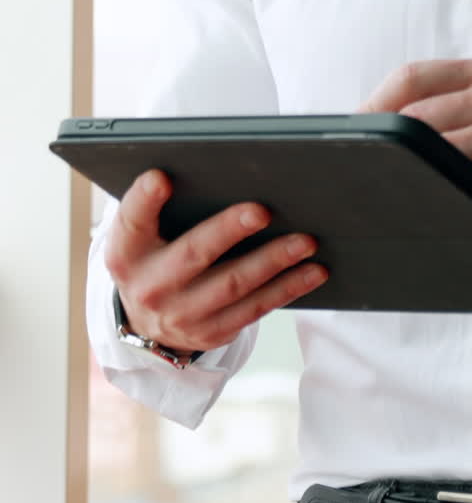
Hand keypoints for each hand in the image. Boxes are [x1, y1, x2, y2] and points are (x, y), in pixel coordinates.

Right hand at [104, 170, 327, 353]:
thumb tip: (226, 170)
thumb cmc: (156, 254)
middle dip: (229, 230)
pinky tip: (313, 270)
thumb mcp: (144, 233)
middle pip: (193, 254)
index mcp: (127, 251)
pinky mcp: (211, 333)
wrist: (148, 320)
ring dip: (274, 261)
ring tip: (306, 240)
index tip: (161, 177)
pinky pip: (255, 308)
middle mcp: (150, 286)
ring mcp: (180, 315)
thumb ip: (165, 205)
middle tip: (263, 210)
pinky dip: (287, 288)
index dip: (144, 199)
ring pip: (233, 284)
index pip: (131, 219)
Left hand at [360, 59, 471, 243]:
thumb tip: (367, 121)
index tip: (355, 131)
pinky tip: (429, 207)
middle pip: (413, 117)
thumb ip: (443, 108)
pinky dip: (435, 197)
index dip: (374, 106)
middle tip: (365, 170)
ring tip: (396, 191)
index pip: (412, 77)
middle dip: (384, 147)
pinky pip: (455, 184)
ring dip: (408, 176)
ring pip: (429, 153)